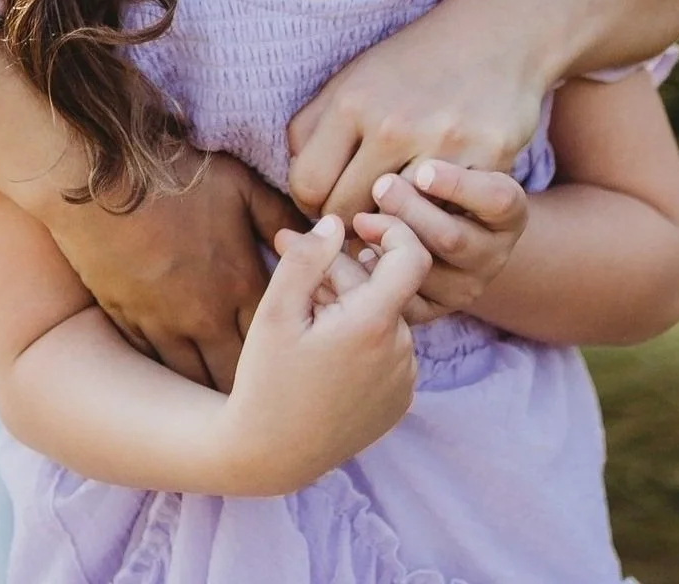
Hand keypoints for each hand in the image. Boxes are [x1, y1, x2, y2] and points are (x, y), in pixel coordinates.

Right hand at [34, 151, 306, 392]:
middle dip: (254, 388)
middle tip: (267, 398)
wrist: (105, 178)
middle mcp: (206, 315)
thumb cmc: (179, 176)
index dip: (290, 354)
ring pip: (193, 377)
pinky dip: (167, 375)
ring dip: (209, 391)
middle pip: (238, 371)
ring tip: (225, 408)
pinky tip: (176, 386)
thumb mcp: (243, 187)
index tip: (297, 364)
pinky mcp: (129, 320)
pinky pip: (153, 363)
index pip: (277, 338)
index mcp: (240, 283)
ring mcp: (164, 322)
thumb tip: (319, 236)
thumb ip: (281, 218)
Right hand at [216, 214, 429, 493]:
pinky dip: (362, 336)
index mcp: (373, 325)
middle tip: (290, 256)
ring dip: (351, 304)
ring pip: (384, 316)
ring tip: (304, 311)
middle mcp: (401, 352)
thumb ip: (308, 260)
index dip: (390, 229)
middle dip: (342, 269)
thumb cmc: (267, 380)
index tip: (358, 223)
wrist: (272, 455)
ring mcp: (405, 380)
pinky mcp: (400, 400)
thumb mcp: (275, 313)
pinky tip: (322, 346)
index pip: (412, 256)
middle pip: (384, 286)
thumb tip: (337, 223)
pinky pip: (388, 349)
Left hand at [286, 0, 550, 227]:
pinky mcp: (487, 161)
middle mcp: (392, 124)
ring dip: (392, 227)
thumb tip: (296, 188)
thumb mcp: (352, 79)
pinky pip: (450, 217)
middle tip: (359, 218)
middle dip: (347, 222)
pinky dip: (438, 220)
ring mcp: (441, 145)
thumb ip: (312, 128)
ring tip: (394, 217)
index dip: (310, 203)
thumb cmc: (413, 64)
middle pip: (346, 211)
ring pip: (395, 223)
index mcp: (352, 102)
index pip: (306, 184)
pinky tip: (434, 207)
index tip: (327, 202)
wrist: (496, 35)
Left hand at [358, 157, 527, 318]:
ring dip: (388, 243)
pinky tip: (360, 250)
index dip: (458, 187)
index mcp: (507, 209)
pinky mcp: (436, 307)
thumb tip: (406, 148)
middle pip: (452, 239)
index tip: (422, 169)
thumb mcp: (442, 141)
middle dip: (408, 212)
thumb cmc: (431, 153)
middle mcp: (494, 251)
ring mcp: (467, 283)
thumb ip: (426, 143)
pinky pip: (406, 303)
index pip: (496, 199)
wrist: (437, 206)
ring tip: (361, 219)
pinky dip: (377, 275)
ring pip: (425, 270)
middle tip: (380, 186)